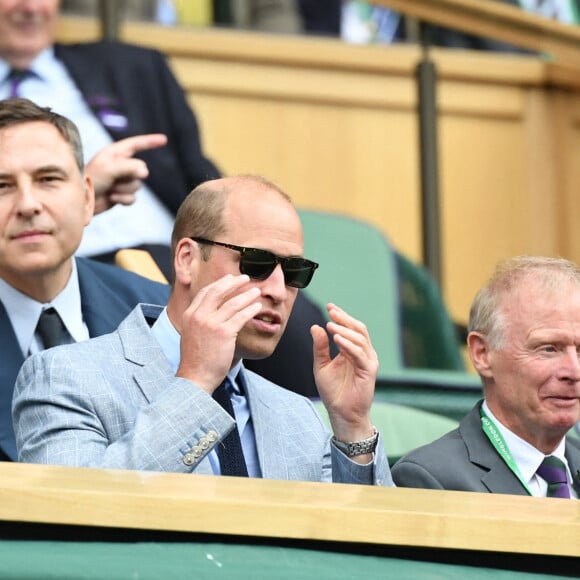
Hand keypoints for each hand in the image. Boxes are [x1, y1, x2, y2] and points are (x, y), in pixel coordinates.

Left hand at [85, 134, 167, 213]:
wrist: (81, 200)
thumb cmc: (91, 179)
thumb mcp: (109, 168)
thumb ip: (129, 167)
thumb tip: (145, 172)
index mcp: (115, 154)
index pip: (136, 144)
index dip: (150, 142)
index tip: (164, 139)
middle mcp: (120, 166)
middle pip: (140, 170)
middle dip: (130, 176)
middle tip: (115, 179)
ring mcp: (121, 180)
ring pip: (137, 185)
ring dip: (124, 189)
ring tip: (110, 189)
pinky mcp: (121, 194)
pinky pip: (133, 197)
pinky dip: (123, 199)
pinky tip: (112, 198)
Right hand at [175, 274, 261, 392]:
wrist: (195, 377)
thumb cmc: (196, 360)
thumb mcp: (192, 334)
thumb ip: (200, 320)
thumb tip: (215, 311)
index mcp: (189, 315)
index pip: (205, 292)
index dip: (219, 283)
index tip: (229, 279)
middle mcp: (198, 316)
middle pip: (218, 291)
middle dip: (233, 282)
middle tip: (245, 278)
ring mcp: (211, 324)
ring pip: (233, 303)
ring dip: (247, 295)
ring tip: (256, 292)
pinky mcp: (224, 333)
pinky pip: (241, 316)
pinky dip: (251, 309)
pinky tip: (257, 307)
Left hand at [311, 303, 377, 442]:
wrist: (341, 413)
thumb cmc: (334, 391)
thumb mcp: (322, 365)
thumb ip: (320, 347)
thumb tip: (315, 326)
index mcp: (353, 351)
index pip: (351, 328)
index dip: (342, 316)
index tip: (330, 306)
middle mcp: (363, 353)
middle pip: (358, 329)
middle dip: (344, 318)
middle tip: (331, 311)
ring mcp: (368, 361)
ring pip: (360, 339)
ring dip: (344, 330)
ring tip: (330, 324)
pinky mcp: (369, 371)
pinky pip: (360, 354)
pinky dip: (348, 344)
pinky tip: (336, 338)